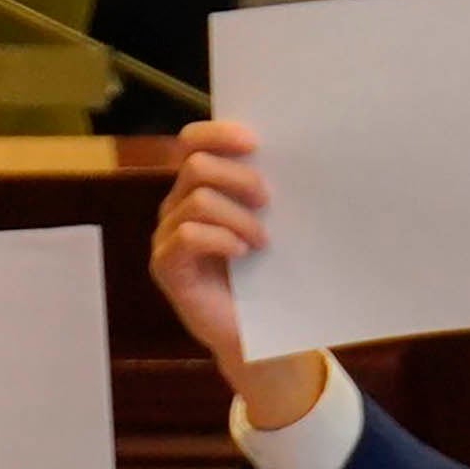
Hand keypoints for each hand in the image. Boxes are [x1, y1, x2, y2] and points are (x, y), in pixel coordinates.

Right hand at [151, 119, 327, 424]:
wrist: (264, 336)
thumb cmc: (272, 275)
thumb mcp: (275, 224)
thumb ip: (272, 192)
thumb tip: (303, 153)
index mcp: (201, 188)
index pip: (192, 141)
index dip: (218, 133)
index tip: (256, 141)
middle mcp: (178, 206)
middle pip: (196, 165)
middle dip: (239, 178)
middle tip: (269, 201)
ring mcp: (169, 236)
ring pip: (197, 201)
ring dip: (238, 218)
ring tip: (263, 242)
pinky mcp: (166, 267)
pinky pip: (187, 236)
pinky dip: (220, 239)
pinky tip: (243, 254)